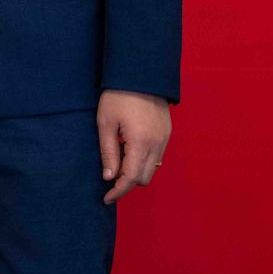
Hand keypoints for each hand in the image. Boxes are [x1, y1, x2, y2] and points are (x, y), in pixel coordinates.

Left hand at [98, 89, 170, 203]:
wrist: (141, 74)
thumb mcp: (105, 123)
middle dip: (126, 183)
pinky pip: (157, 157)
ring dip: (136, 172)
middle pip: (143, 178)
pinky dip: (144, 161)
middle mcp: (157, 145)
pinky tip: (129, 151)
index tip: (106, 198)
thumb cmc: (117, 97)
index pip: (131, 178)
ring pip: (152, 169)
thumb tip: (109, 177)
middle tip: (108, 177)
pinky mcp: (167, 134)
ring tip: (117, 163)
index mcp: (140, 143)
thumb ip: (108, 152)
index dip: (118, 191)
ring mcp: (165, 140)